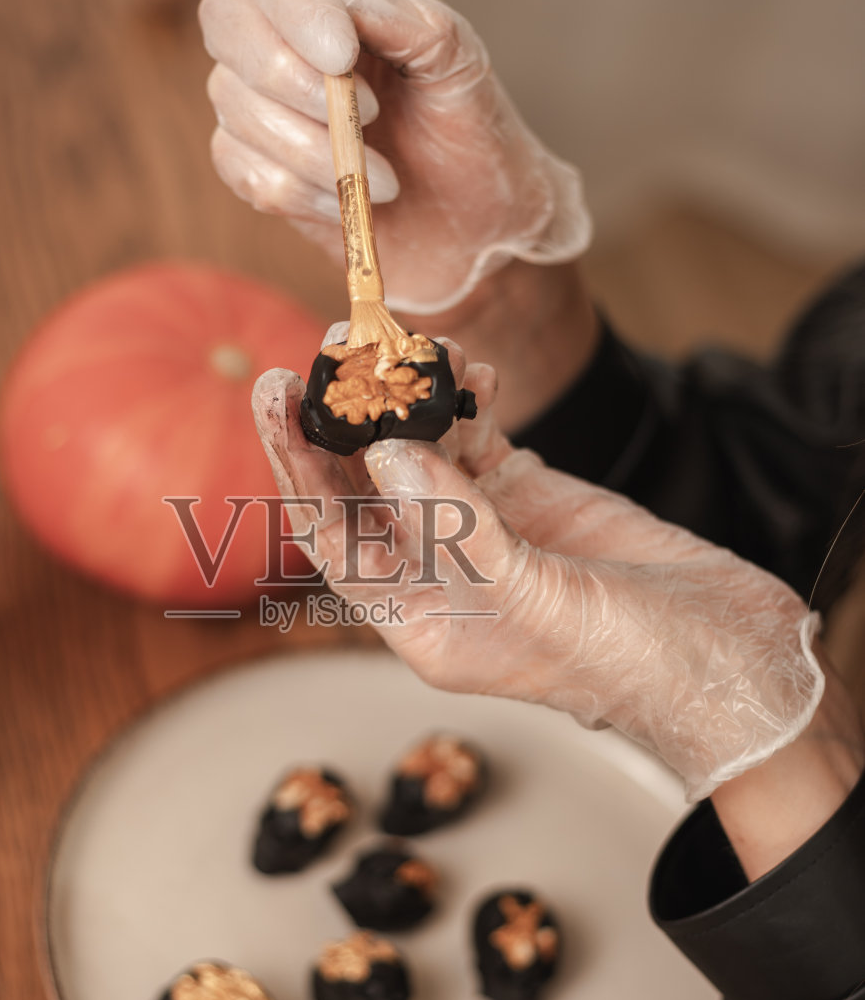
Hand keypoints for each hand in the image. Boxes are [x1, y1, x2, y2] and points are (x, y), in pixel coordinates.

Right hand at [200, 0, 590, 313]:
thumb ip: (404, 16)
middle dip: (286, 73)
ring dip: (312, 149)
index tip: (343, 55)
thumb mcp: (458, 62)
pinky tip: (348, 201)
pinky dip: (300, 191)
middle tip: (368, 116)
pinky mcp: (257, 168)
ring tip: (384, 177)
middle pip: (226, 19)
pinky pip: (240, 167)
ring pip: (232, 102)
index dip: (295, 5)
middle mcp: (285, 40)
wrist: (474, 227)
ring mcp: (263, 104)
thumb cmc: (469, 132)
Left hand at [252, 352, 822, 802]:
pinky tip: (470, 366)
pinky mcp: (529, 498)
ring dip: (408, 396)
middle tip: (330, 343)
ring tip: (398, 336)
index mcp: (419, 620)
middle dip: (343, 416)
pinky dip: (469, 400)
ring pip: (422, 452)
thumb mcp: (533, 599)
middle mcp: (439, 574)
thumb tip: (386, 451)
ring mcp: (484, 531)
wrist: (725, 659)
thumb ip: (458, 527)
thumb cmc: (629, 663)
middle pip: (365, 486)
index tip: (274, 396)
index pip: (332, 534)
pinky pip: (479, 439)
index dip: (298, 465)